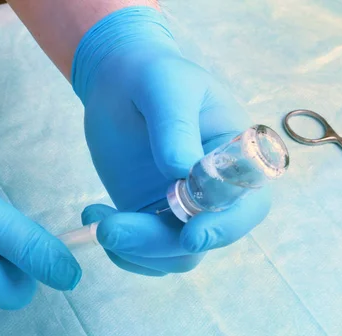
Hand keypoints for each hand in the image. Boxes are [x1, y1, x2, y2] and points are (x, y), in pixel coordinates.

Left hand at [72, 7, 270, 275]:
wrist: (120, 83)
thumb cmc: (152, 75)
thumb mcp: (164, 86)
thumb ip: (174, 125)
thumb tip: (180, 171)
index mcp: (235, 158)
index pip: (247, 206)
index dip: (225, 226)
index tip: (191, 234)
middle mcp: (214, 193)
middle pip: (202, 240)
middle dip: (157, 243)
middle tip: (110, 229)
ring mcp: (180, 209)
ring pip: (170, 254)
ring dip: (133, 249)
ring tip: (94, 215)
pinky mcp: (149, 217)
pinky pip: (143, 252)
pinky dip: (119, 248)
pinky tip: (94, 216)